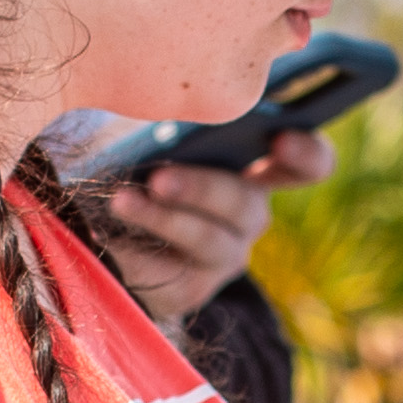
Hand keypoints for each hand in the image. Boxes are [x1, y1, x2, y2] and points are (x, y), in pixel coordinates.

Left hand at [80, 133, 325, 322]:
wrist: (95, 218)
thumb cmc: (130, 155)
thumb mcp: (149, 128)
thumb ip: (167, 120)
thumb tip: (156, 113)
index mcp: (254, 166)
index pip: (308, 164)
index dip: (307, 154)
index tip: (280, 141)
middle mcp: (248, 213)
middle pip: (247, 205)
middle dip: (204, 189)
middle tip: (160, 177)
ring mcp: (224, 255)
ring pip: (210, 241)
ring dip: (164, 219)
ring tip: (121, 201)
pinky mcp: (190, 289)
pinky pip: (170, 274)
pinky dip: (136, 253)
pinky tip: (106, 236)